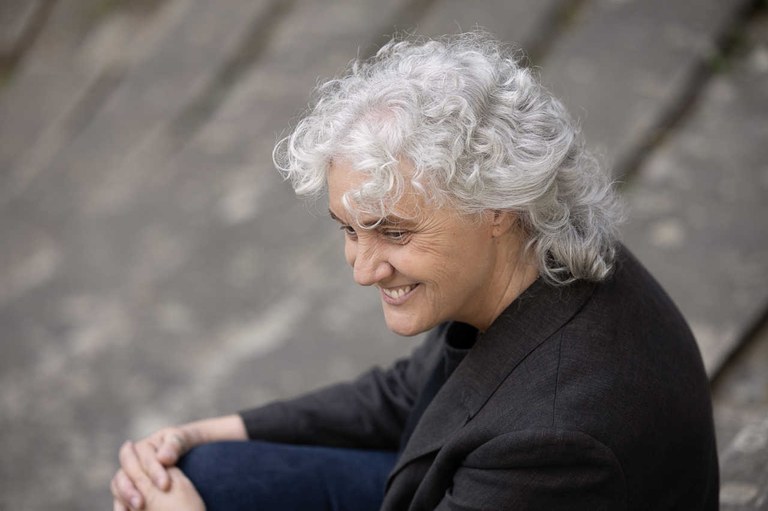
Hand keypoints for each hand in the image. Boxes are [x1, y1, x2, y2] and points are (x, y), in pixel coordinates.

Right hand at [110, 415, 246, 509]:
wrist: (184, 451)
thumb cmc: (180, 444)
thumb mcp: (179, 440)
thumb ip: (173, 446)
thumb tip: (163, 457)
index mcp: (143, 447)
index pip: (143, 459)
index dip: (153, 472)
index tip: (165, 485)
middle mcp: (132, 461)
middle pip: (124, 474)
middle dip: (131, 489)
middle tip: (141, 503)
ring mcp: (129, 474)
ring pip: (118, 485)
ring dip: (124, 497)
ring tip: (136, 508)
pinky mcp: (131, 487)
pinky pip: (119, 497)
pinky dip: (121, 505)